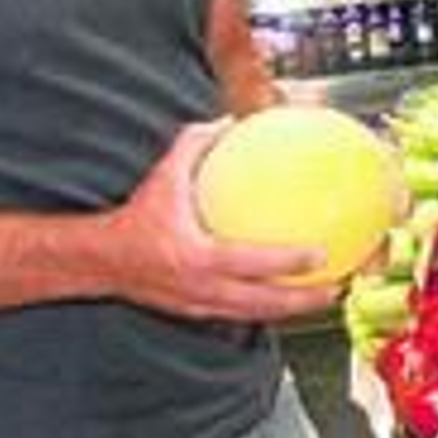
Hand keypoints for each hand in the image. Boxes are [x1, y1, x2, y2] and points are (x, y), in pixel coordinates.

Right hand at [95, 120, 340, 322]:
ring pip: (256, 315)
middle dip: (304, 300)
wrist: (99, 261)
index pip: (253, 265)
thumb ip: (194, 147)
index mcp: (198, 258)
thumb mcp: (162, 178)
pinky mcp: (197, 313)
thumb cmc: (134, 220)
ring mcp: (201, 306)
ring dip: (291, 310)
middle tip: (338, 286)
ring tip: (324, 296)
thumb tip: (225, 122)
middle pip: (265, 304)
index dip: (288, 263)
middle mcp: (204, 289)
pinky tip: (287, 293)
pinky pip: (241, 314)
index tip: (320, 255)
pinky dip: (267, 306)